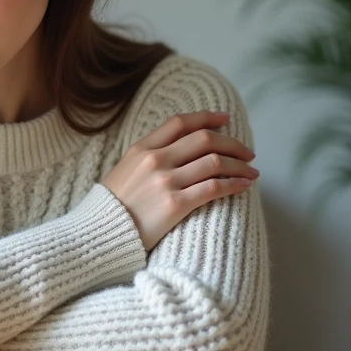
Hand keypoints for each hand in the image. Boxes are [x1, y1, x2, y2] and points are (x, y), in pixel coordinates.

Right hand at [100, 110, 257, 252]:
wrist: (99, 233)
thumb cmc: (112, 205)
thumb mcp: (125, 169)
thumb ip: (149, 156)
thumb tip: (180, 149)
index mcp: (142, 148)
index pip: (180, 123)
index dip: (207, 118)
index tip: (225, 120)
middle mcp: (155, 159)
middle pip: (204, 139)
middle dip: (232, 143)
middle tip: (247, 152)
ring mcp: (165, 181)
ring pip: (214, 162)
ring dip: (239, 165)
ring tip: (251, 171)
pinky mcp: (175, 205)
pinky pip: (213, 188)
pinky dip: (233, 184)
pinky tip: (244, 185)